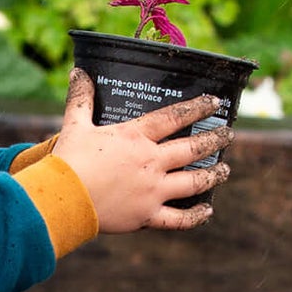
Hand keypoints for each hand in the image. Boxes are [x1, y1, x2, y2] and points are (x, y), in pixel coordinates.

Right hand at [52, 67, 231, 234]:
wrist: (64, 199)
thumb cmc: (68, 160)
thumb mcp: (75, 125)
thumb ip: (81, 99)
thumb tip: (79, 72)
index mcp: (136, 138)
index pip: (174, 117)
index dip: (197, 107)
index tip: (215, 102)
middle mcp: (151, 162)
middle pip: (192, 149)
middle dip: (214, 140)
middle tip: (228, 134)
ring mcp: (153, 190)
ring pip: (194, 182)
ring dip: (213, 175)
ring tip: (225, 170)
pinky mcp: (147, 215)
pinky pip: (179, 219)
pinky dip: (196, 216)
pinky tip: (208, 210)